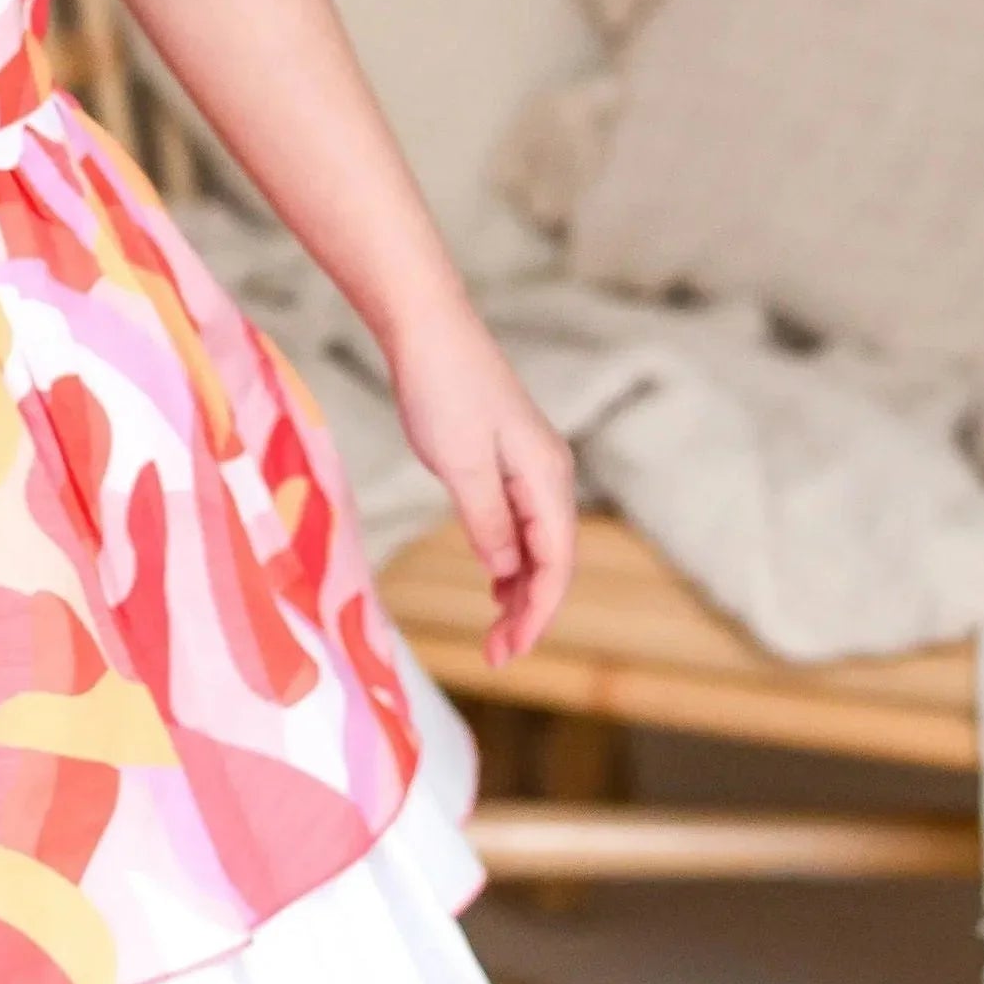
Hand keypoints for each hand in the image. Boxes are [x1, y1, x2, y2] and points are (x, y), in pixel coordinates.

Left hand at [387, 304, 576, 664]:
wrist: (427, 327)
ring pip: (538, 544)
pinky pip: (521, 522)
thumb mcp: (460, 465)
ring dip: (520, 591)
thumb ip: (488, 523)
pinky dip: (510, 560)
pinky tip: (494, 582)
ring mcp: (531, 465)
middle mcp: (551, 474)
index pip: (556, 564)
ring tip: (494, 632)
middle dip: (529, 613)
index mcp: (547, 477)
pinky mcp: (509, 458)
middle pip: (553, 560)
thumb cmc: (441, 388)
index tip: (507, 653)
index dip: (537, 615)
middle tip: (494, 655)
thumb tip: (505, 572)